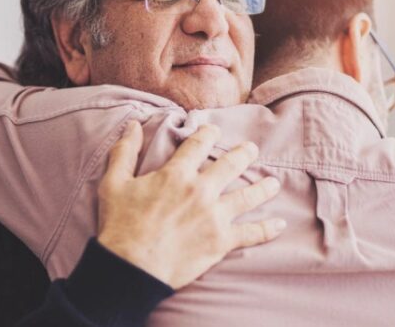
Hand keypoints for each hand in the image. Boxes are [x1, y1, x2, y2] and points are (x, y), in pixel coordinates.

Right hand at [96, 121, 285, 288]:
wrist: (131, 268)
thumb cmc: (120, 225)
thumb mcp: (114, 183)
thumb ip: (125, 152)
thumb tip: (132, 125)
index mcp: (177, 174)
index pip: (198, 144)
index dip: (208, 133)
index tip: (214, 130)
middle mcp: (201, 190)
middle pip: (231, 165)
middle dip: (243, 154)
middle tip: (251, 149)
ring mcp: (214, 216)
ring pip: (247, 196)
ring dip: (263, 187)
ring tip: (274, 183)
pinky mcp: (221, 241)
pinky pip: (251, 234)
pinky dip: (267, 229)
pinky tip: (280, 224)